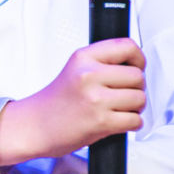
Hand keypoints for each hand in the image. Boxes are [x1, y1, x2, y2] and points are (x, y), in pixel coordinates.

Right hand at [0, 39, 145, 166]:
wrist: (33, 126)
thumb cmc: (54, 102)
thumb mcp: (74, 70)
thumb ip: (102, 63)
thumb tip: (137, 66)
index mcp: (83, 57)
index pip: (128, 47)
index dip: (139, 59)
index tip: (136, 68)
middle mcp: (89, 75)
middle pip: (138, 76)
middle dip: (136, 89)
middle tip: (122, 96)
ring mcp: (95, 99)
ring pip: (140, 99)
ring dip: (134, 108)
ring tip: (117, 110)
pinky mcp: (100, 121)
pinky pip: (135, 120)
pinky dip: (131, 124)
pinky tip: (117, 123)